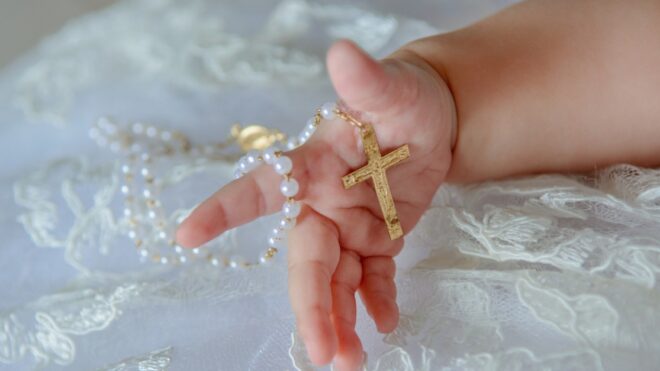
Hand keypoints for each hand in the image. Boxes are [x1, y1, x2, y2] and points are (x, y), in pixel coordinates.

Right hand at [176, 39, 455, 370]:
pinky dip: (376, 302)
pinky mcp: (378, 241)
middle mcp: (321, 203)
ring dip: (339, 320)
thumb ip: (366, 80)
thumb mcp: (390, 89)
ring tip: (347, 361)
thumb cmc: (400, 99)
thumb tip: (342, 52)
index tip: (186, 235)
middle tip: (321, 352)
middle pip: (305, 260)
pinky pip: (372, 279)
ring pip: (335, 281)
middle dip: (310, 305)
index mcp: (310, 166)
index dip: (222, 210)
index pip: (260, 188)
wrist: (432, 122)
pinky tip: (385, 324)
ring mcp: (349, 227)